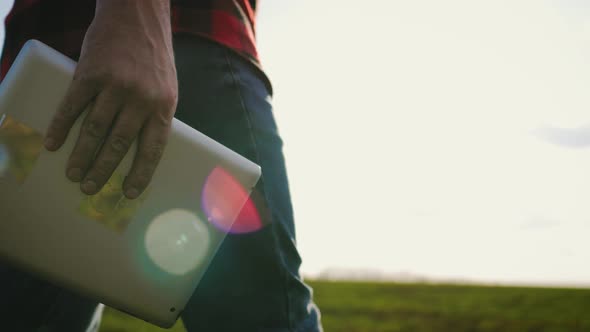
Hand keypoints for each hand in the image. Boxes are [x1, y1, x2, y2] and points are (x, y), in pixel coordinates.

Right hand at [43, 0, 177, 198]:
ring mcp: (115, 86)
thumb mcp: (167, 88)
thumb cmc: (153, 57)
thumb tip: (140, 148)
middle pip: (119, 144)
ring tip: (73, 174)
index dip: (140, 173)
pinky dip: (61, 126)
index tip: (128, 192)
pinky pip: (72, 106)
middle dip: (103, 170)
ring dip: (81, 155)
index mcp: (164, 106)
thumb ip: (155, 115)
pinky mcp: (90, 73)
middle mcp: (141, 99)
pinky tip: (53, 143)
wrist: (137, 17)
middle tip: (90, 188)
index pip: (153, 149)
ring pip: (95, 130)